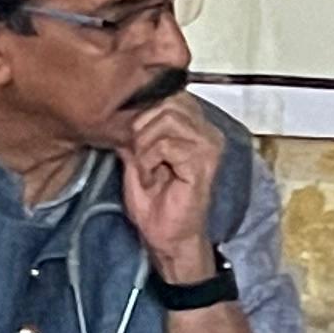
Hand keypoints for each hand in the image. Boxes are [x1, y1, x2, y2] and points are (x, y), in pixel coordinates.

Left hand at [120, 100, 222, 281]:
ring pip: (166, 119)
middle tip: (138, 157)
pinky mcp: (203, 162)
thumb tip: (124, 107)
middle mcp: (208, 131)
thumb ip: (135, 129)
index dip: (143, 112)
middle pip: (167, 102)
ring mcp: (209, 146)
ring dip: (144, 145)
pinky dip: (149, 160)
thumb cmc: (155, 201)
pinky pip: (166, 143)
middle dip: (141, 127)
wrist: (167, 238)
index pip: (169, 94)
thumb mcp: (136, 155)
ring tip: (145, 168)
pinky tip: (151, 177)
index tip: (134, 142)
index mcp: (196, 126)